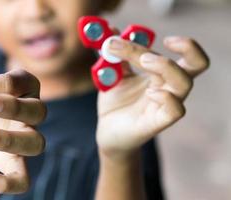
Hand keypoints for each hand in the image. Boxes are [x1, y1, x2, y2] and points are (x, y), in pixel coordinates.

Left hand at [0, 67, 46, 193]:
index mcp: (24, 86)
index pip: (14, 82)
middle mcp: (33, 112)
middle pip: (36, 110)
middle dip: (13, 107)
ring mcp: (29, 138)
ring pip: (35, 143)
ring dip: (9, 140)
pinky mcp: (18, 164)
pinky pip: (23, 179)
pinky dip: (6, 183)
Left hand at [97, 36, 208, 157]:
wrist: (107, 131)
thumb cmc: (116, 103)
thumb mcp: (113, 76)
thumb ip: (115, 56)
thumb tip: (111, 31)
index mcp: (160, 74)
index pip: (171, 51)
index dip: (147, 42)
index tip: (121, 39)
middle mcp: (168, 87)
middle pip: (196, 64)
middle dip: (186, 48)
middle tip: (159, 43)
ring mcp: (165, 104)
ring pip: (185, 84)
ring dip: (166, 67)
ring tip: (144, 61)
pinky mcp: (157, 122)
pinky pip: (176, 111)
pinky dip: (167, 98)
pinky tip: (150, 93)